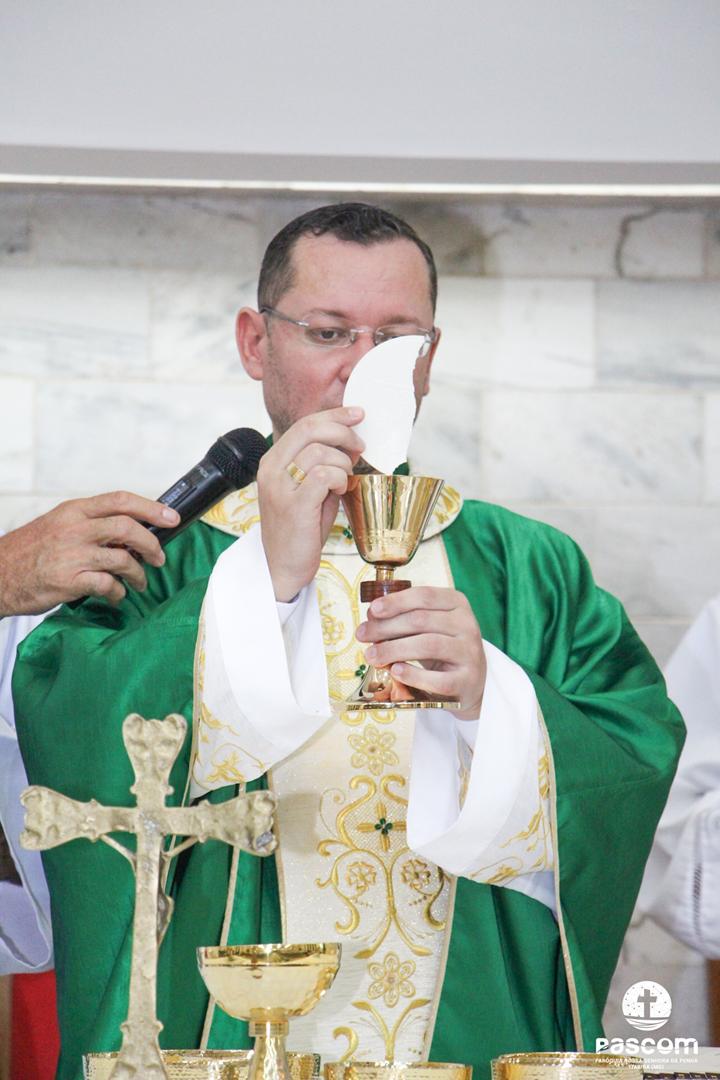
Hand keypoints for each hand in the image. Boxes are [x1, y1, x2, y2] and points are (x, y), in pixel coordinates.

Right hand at [0, 492, 179, 615]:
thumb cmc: (30, 552)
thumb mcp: (59, 526)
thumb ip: (92, 525)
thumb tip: (131, 532)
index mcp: (74, 511)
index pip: (120, 500)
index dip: (151, 508)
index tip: (171, 518)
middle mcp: (74, 528)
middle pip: (128, 528)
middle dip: (152, 544)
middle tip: (159, 558)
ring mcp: (72, 554)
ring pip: (123, 559)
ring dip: (138, 574)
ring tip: (139, 582)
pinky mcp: (69, 580)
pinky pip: (108, 585)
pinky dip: (118, 593)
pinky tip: (115, 596)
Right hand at [257, 407, 364, 601]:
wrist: (282, 567)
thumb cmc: (301, 529)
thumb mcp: (311, 489)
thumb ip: (325, 464)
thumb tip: (352, 442)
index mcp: (272, 461)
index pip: (304, 424)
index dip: (334, 415)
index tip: (357, 413)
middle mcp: (271, 470)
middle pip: (311, 429)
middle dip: (343, 432)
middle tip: (360, 446)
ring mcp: (280, 487)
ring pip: (321, 452)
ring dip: (343, 464)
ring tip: (344, 481)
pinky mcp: (294, 505)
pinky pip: (325, 476)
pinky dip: (340, 479)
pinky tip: (340, 490)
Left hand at [356, 587, 486, 720]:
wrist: (471, 681)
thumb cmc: (442, 649)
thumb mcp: (429, 627)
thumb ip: (403, 618)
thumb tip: (371, 617)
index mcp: (457, 604)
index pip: (424, 596)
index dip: (396, 601)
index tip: (372, 610)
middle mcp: (467, 625)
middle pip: (421, 620)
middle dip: (386, 627)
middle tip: (362, 635)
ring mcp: (469, 653)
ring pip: (428, 645)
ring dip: (393, 649)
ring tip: (372, 655)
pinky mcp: (467, 680)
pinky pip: (438, 678)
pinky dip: (413, 675)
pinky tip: (395, 671)